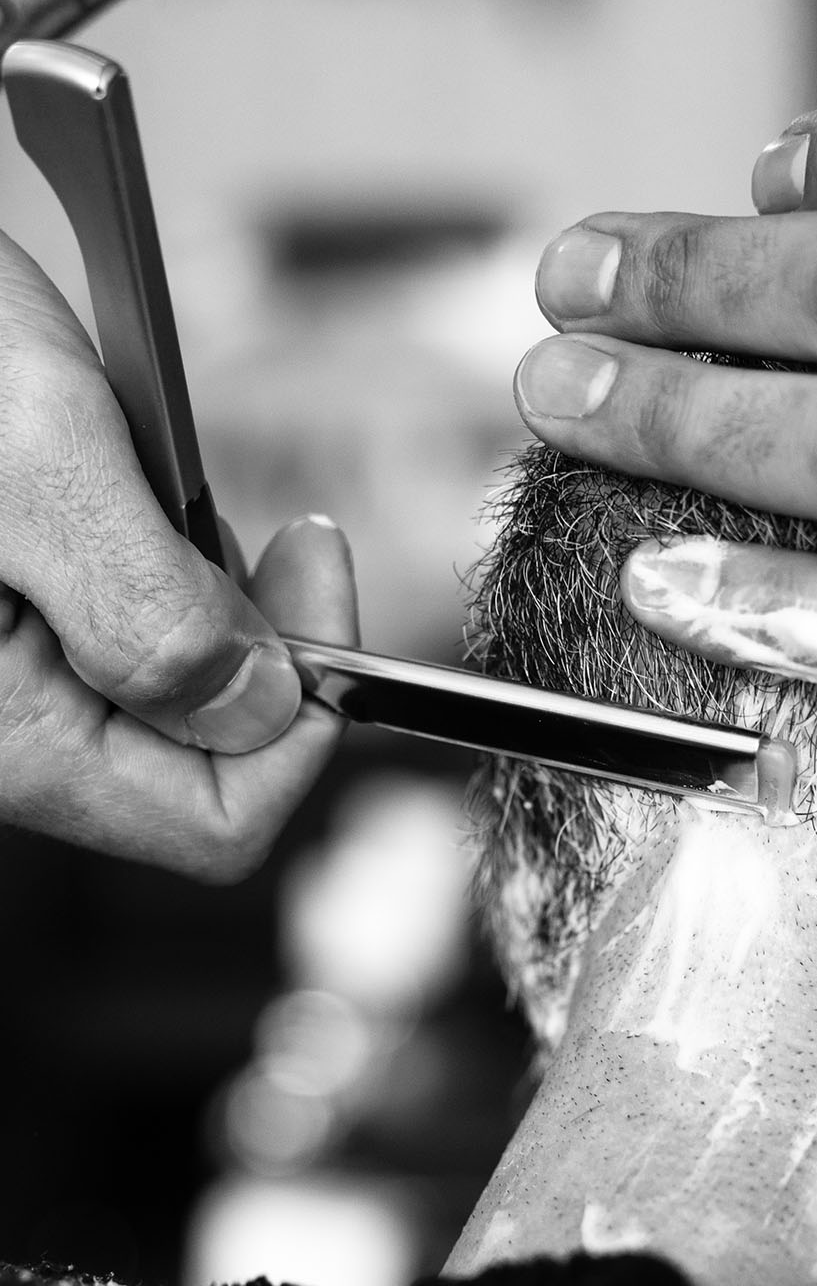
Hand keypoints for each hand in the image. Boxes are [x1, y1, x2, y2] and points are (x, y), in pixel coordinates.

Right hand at [0, 231, 357, 876]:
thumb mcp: (40, 460)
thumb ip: (152, 608)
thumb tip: (261, 711)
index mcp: (4, 735)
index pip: (210, 826)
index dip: (302, 718)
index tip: (315, 580)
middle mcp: (1, 732)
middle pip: (199, 762)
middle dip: (248, 639)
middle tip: (232, 516)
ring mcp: (2, 685)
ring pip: (166, 695)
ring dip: (193, 589)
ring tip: (134, 474)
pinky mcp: (7, 627)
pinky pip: (114, 636)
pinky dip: (144, 560)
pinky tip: (107, 476)